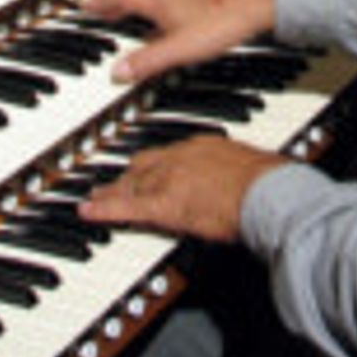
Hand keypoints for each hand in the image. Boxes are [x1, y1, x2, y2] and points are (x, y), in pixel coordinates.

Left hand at [79, 135, 285, 241]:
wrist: (269, 192)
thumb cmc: (269, 183)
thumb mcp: (249, 166)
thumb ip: (235, 170)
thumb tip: (240, 181)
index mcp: (202, 146)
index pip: (166, 154)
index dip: (151, 164)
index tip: (143, 169)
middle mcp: (180, 156)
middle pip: (143, 165)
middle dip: (125, 176)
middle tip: (110, 182)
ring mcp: (169, 179)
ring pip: (130, 184)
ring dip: (111, 191)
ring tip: (95, 197)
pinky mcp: (164, 204)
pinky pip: (125, 207)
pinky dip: (103, 209)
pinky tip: (87, 211)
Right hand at [82, 0, 275, 83]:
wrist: (260, 4)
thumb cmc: (223, 20)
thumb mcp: (179, 49)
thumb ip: (147, 61)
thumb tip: (118, 71)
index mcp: (158, 0)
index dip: (100, 1)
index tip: (84, 2)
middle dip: (114, 1)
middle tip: (101, 6)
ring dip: (136, 3)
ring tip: (129, 11)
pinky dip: (159, 7)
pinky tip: (169, 19)